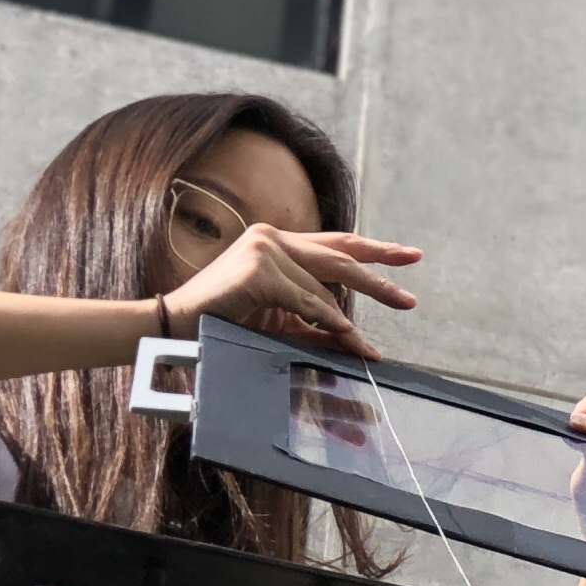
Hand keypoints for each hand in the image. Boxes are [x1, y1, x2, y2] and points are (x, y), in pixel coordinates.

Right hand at [170, 222, 421, 357]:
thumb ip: (315, 321)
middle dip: (379, 279)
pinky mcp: (257, 270)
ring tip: (366, 348)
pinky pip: (303, 299)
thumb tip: (357, 340)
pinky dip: (324, 319)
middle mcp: (272, 237)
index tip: (408, 257)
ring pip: (322, 287)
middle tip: (409, 301)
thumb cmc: (225, 323)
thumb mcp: (280, 320)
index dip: (374, 250)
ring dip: (346, 322)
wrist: (176, 327)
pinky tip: (345, 334)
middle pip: (339, 258)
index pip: (335, 244)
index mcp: (279, 243)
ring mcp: (264, 249)